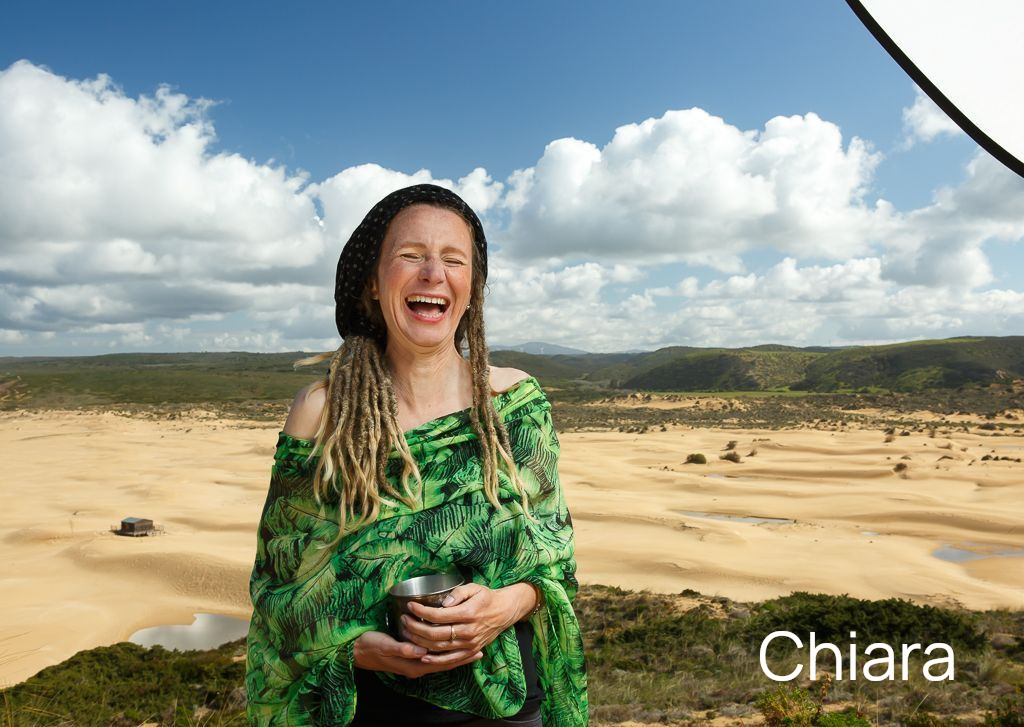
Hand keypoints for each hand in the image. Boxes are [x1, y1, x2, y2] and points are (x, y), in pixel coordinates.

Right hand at [352, 630, 482, 677]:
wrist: (357, 650)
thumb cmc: (371, 646)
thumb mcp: (385, 645)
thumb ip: (402, 649)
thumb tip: (420, 651)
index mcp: (414, 665)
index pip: (443, 663)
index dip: (459, 657)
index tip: (475, 651)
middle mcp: (417, 667)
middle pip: (445, 664)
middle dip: (462, 658)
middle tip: (480, 650)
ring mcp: (414, 664)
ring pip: (441, 661)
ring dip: (455, 656)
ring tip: (471, 649)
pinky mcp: (411, 658)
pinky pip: (433, 657)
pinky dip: (445, 653)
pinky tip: (450, 647)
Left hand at [401, 582, 535, 656]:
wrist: (504, 612)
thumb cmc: (486, 597)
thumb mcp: (474, 588)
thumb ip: (458, 593)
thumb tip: (443, 603)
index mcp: (468, 613)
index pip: (438, 615)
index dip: (421, 612)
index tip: (410, 606)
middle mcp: (468, 631)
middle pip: (435, 634)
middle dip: (415, 627)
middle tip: (404, 619)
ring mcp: (469, 644)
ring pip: (439, 647)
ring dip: (420, 642)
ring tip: (407, 633)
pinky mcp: (470, 651)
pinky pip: (450, 659)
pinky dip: (435, 660)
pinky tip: (422, 655)